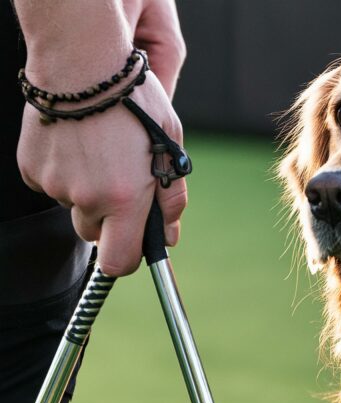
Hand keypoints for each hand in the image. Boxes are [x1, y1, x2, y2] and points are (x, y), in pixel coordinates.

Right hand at [15, 1, 186, 276]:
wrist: (83, 64)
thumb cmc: (135, 103)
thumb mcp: (171, 148)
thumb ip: (171, 198)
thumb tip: (170, 237)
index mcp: (125, 198)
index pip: (120, 261)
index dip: (130, 257)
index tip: (137, 244)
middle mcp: (87, 197)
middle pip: (96, 234)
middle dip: (111, 217)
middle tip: (122, 179)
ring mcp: (55, 185)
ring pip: (75, 206)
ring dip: (88, 191)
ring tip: (100, 150)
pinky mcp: (32, 169)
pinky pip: (53, 186)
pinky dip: (66, 173)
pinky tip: (77, 143)